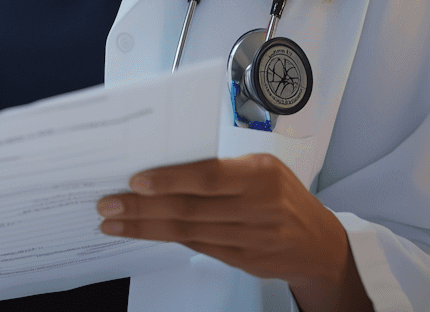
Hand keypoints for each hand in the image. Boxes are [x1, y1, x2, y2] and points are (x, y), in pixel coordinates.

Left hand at [96, 154, 371, 311]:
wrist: (321, 243)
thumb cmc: (282, 194)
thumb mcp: (261, 167)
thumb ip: (220, 169)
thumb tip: (164, 169)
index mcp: (260, 173)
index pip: (207, 176)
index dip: (169, 180)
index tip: (134, 181)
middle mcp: (258, 207)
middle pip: (190, 209)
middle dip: (142, 208)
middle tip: (108, 204)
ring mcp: (252, 239)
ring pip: (188, 232)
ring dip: (146, 227)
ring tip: (114, 221)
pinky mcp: (245, 262)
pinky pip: (198, 247)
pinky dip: (168, 239)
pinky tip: (144, 232)